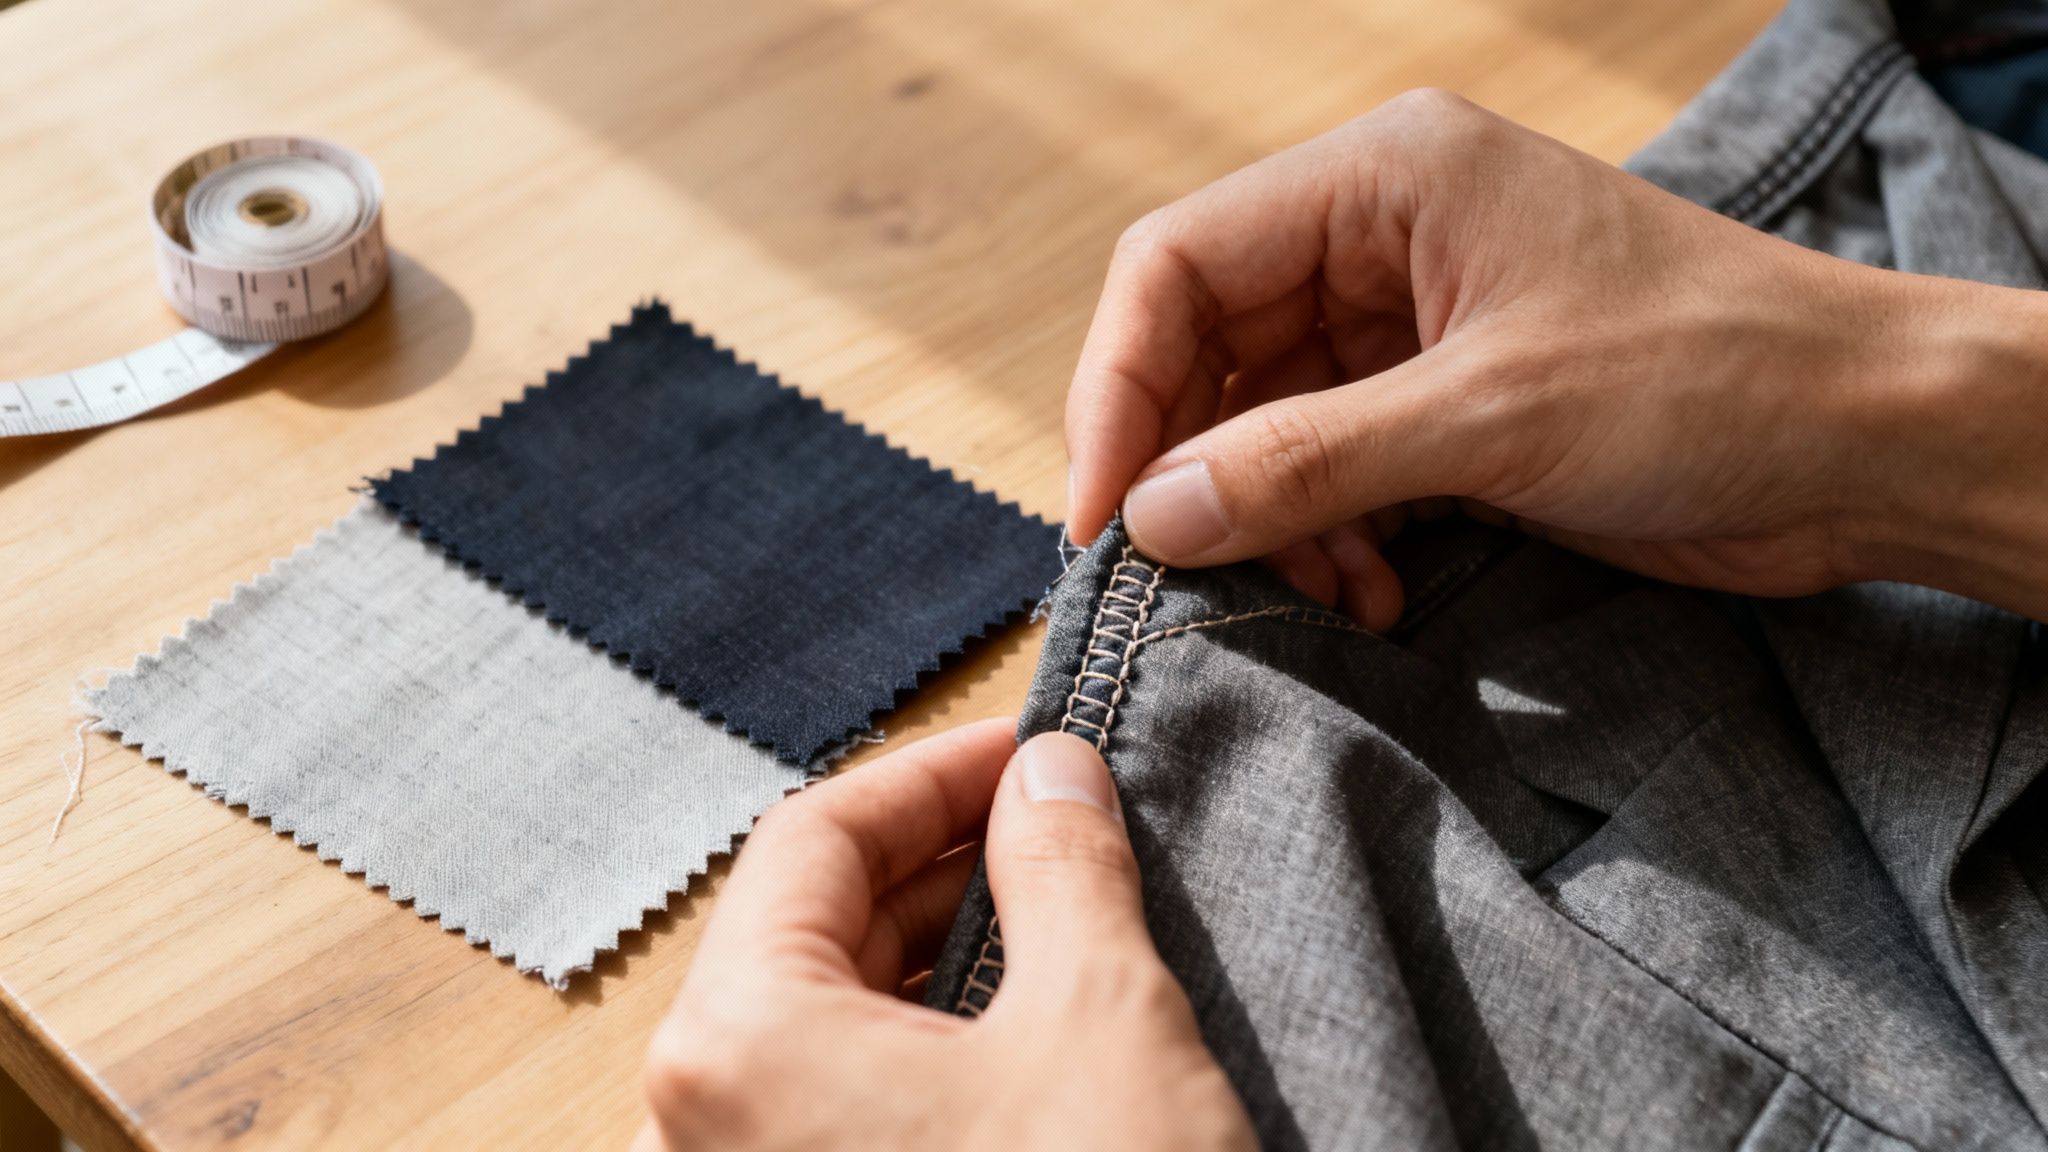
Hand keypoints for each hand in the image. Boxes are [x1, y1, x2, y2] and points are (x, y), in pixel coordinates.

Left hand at [635, 719, 1253, 1151]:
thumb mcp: (1099, 1017)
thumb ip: (1061, 866)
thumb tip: (1051, 777)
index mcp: (738, 1040)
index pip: (814, 835)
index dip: (935, 774)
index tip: (1033, 749)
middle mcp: (706, 1117)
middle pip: (808, 922)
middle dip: (938, 858)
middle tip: (1054, 818)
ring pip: (826, 1013)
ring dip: (937, 944)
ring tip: (1054, 907)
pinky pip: (843, 1097)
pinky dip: (928, 1035)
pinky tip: (1021, 1018)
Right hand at [1066, 89, 2047, 625]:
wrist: (1866, 443)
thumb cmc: (1712, 376)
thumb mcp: (1489, 416)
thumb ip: (1306, 462)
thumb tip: (1152, 513)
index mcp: (1384, 178)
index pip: (1180, 263)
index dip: (1119, 388)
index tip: (1103, 511)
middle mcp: (1383, 237)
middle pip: (1209, 346)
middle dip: (1191, 465)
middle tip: (1178, 571)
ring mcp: (1413, 324)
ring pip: (1262, 420)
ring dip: (1267, 518)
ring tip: (1320, 590)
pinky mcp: (1446, 404)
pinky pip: (1329, 468)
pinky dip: (1328, 536)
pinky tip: (1369, 591)